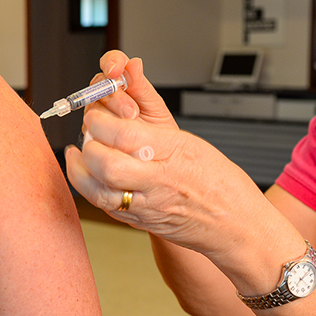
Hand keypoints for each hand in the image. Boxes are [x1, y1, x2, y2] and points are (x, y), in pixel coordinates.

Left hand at [64, 53, 272, 264]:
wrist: (237, 228)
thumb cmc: (219, 182)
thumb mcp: (191, 142)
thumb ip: (152, 123)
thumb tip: (127, 88)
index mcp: (173, 154)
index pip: (124, 133)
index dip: (101, 121)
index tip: (97, 114)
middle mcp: (159, 182)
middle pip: (106, 164)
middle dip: (88, 146)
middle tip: (88, 134)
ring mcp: (148, 206)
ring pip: (99, 191)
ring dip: (80, 171)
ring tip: (78, 154)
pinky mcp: (140, 223)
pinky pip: (105, 207)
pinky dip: (89, 189)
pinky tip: (87, 176)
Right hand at [84, 51, 175, 129]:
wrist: (156, 155)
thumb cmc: (157, 129)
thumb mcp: (153, 106)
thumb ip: (141, 85)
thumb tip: (134, 63)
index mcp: (123, 80)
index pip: (111, 61)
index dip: (111, 62)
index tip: (115, 70)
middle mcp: (107, 93)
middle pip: (99, 85)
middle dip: (116, 98)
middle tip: (132, 112)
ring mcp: (97, 111)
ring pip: (93, 106)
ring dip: (111, 116)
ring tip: (130, 125)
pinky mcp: (91, 130)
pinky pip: (89, 126)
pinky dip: (103, 131)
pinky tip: (116, 137)